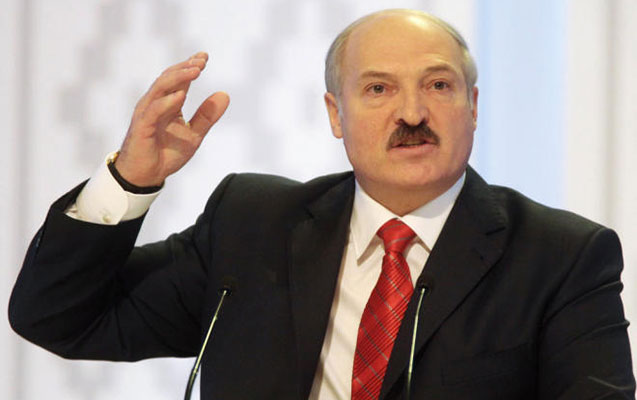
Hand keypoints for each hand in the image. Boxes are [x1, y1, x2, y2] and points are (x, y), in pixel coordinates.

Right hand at [115, 52, 229, 186]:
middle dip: (186, 67)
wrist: (147, 176)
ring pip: (160, 88)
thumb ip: (207, 116)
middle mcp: (155, 103)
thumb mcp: (194, 135)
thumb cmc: (166, 153)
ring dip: (178, 78)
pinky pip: (154, 110)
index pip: (179, 79)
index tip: (205, 56)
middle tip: (202, 61)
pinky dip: (167, 102)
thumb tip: (225, 95)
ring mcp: (147, 113)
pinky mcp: (142, 126)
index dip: (190, 65)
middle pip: (169, 78)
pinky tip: (181, 96)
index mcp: (168, 103)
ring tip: (196, 71)